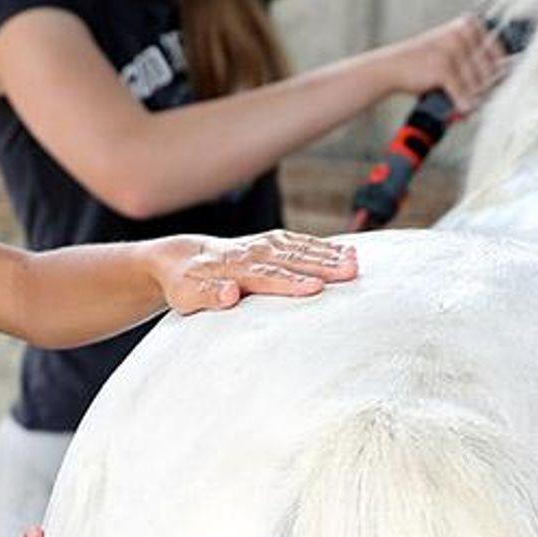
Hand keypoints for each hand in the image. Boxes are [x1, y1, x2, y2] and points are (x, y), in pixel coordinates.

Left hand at [152, 231, 359, 314]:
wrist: (182, 257)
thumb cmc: (185, 284)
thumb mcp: (187, 295)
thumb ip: (208, 294)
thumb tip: (230, 294)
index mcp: (232, 267)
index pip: (266, 276)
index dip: (291, 282)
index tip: (315, 288)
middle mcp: (252, 252)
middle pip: (290, 260)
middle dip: (321, 265)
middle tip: (349, 273)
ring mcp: (264, 244)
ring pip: (300, 248)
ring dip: (329, 254)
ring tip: (355, 263)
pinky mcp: (273, 241)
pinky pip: (302, 242)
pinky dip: (325, 246)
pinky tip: (348, 251)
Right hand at [377, 15, 509, 115]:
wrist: (391, 66)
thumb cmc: (426, 61)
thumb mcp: (453, 49)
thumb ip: (478, 57)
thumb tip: (506, 73)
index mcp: (469, 24)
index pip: (499, 53)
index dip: (498, 73)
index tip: (492, 86)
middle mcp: (463, 33)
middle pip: (491, 70)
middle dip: (485, 90)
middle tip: (478, 100)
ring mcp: (453, 49)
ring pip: (479, 85)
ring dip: (474, 100)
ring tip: (468, 105)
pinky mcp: (443, 67)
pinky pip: (464, 94)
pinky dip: (463, 105)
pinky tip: (462, 109)